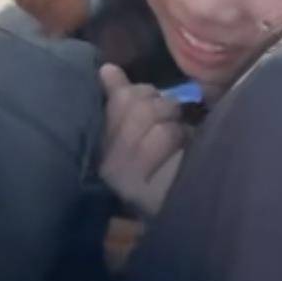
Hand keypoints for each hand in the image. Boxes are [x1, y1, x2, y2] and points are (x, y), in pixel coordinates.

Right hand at [99, 64, 185, 218]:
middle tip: (169, 122)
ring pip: (150, 113)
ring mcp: (117, 171)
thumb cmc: (163, 165)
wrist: (183, 211)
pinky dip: (180, 137)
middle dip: (160, 105)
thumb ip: (119, 97)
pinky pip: (162, 133)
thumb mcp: (138, 126)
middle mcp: (101, 156)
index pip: (116, 96)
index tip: (150, 102)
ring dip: (173, 122)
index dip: (139, 92)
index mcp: (98, 140)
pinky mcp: (136, 182)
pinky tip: (181, 152)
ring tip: (176, 139)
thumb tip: (107, 69)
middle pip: (134, 101)